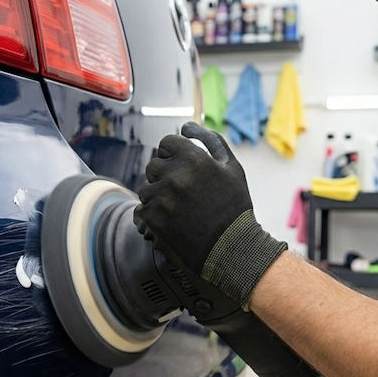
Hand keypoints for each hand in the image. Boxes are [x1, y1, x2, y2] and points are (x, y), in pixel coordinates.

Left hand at [136, 122, 286, 303]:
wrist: (232, 249)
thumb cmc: (234, 206)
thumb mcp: (232, 168)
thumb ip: (210, 141)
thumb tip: (185, 127)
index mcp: (195, 159)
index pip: (166, 143)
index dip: (173, 154)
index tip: (181, 167)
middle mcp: (176, 176)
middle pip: (154, 164)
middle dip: (164, 175)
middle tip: (182, 192)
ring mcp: (162, 198)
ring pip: (146, 188)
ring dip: (158, 196)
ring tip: (178, 209)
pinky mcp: (153, 219)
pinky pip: (142, 209)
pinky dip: (153, 215)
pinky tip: (172, 221)